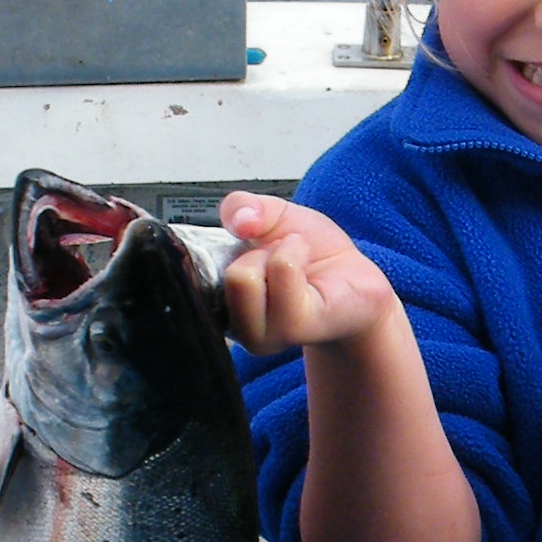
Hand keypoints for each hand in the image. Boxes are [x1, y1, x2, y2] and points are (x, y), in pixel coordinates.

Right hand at [218, 193, 402, 352]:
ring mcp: (261, 335)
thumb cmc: (310, 254)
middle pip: (224, 277)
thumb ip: (242, 207)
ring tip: (295, 261)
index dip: (214, 249)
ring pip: (246, 278)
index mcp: (217, 301)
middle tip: (279, 257)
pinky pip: (281, 271)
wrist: (353, 277)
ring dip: (280, 251)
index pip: (188, 278)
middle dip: (257, 251)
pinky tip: (309, 269)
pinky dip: (296, 253)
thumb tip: (240, 220)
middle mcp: (234, 325)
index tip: (243, 247)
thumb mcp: (269, 215)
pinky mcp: (293, 329)